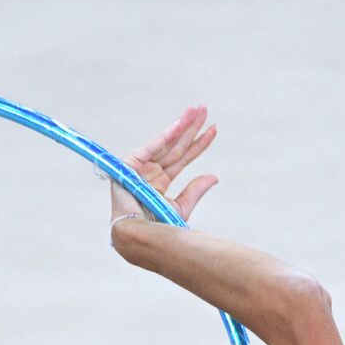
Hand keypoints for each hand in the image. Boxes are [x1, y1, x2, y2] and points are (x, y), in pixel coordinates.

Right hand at [110, 104, 218, 223]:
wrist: (138, 235)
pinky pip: (152, 147)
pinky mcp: (129, 164)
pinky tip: (180, 124)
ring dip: (182, 125)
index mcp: (160, 180)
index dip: (198, 144)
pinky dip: (166, 136)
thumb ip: (195, 191)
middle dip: (191, 128)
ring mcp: (140, 166)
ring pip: (166, 142)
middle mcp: (150, 171)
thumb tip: (215, 177)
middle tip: (205, 109)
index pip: (183, 157)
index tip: (214, 129)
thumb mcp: (180, 207)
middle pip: (176, 146)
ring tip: (197, 110)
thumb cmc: (155, 226)